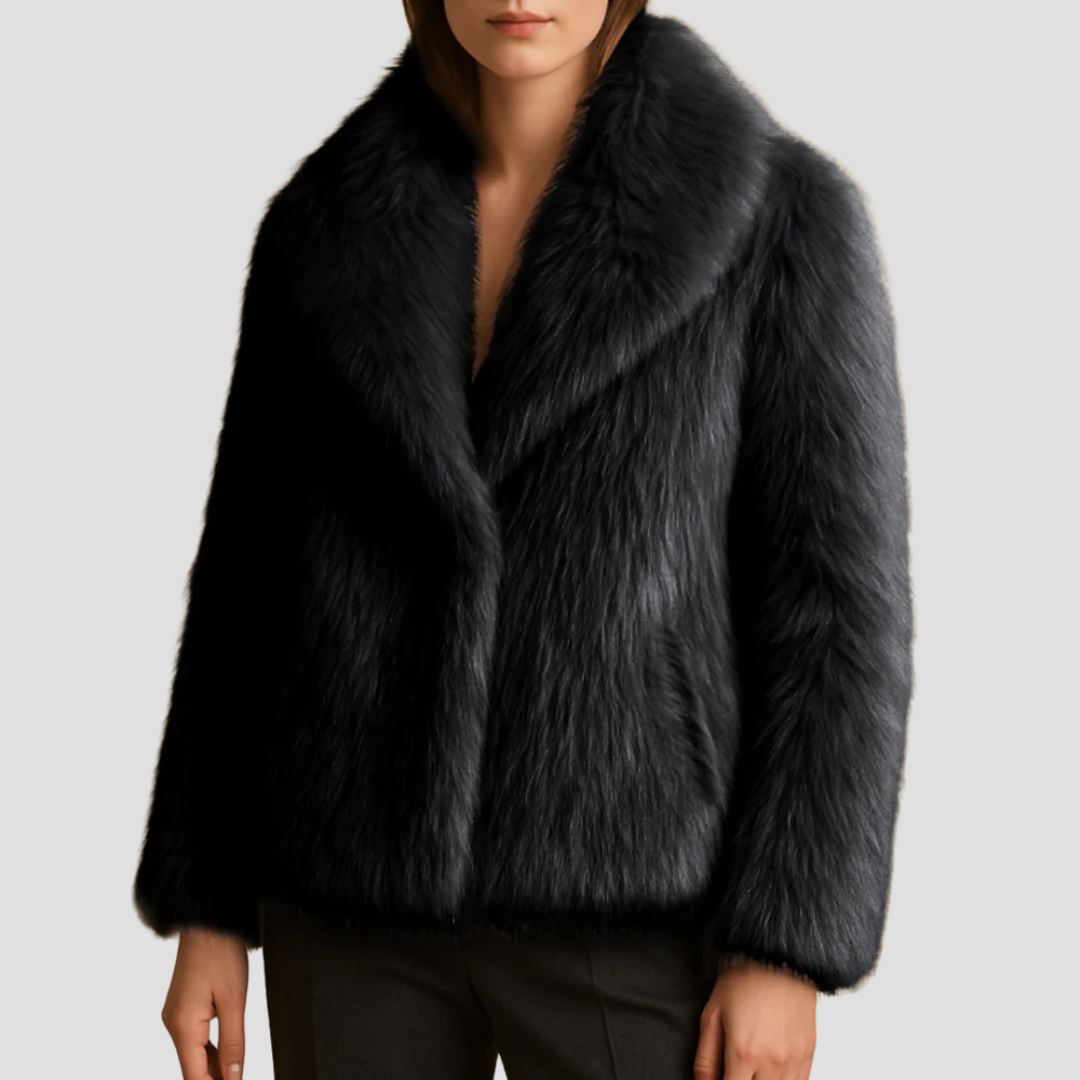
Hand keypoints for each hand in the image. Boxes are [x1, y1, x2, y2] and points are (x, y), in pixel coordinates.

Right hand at [161, 927, 248, 1079]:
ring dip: (213, 1068)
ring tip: (235, 1074)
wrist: (207, 922)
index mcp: (183, 1026)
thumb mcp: (234, 1000)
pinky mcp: (183, 1007)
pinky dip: (209, 1051)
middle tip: (237, 1078)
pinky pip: (194, 1038)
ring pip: (194, 1054)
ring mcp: (176, 1015)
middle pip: (193, 1069)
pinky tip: (225, 1058)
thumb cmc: (219, 952)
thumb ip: (234, 1043)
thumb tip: (233, 1076)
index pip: (194, 1077)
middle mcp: (173, 1024)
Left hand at [694, 957, 816, 1079]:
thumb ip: (705, 1058)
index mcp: (743, 1052)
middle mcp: (772, 1061)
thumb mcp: (712, 1014)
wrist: (778, 956)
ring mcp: (794, 1060)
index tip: (721, 1078)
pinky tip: (770, 1070)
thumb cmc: (745, 979)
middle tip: (735, 1068)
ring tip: (752, 1068)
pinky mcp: (809, 1054)